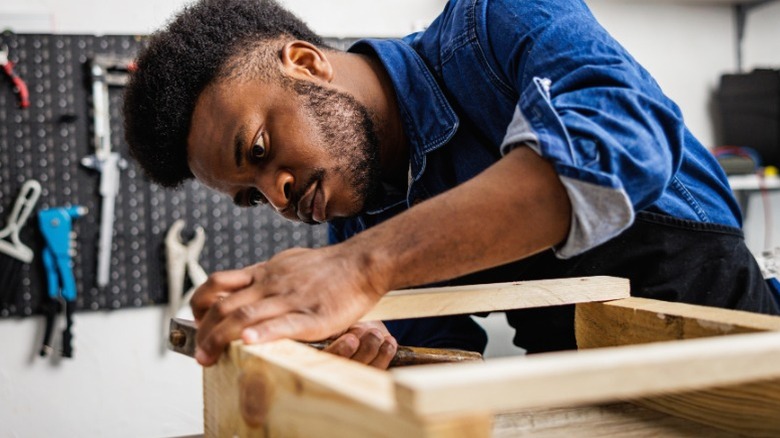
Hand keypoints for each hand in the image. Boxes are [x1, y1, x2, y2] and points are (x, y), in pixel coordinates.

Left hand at [189, 245, 387, 365]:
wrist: (361, 263)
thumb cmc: (329, 266)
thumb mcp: (288, 261)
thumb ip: (266, 276)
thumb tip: (246, 286)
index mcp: (264, 273)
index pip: (218, 284)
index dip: (199, 305)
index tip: (197, 323)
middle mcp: (271, 285)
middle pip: (224, 307)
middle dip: (204, 333)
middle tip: (199, 353)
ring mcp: (290, 299)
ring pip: (244, 317)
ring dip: (220, 340)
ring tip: (209, 357)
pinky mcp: (312, 316)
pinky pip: (282, 325)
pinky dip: (262, 335)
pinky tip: (248, 345)